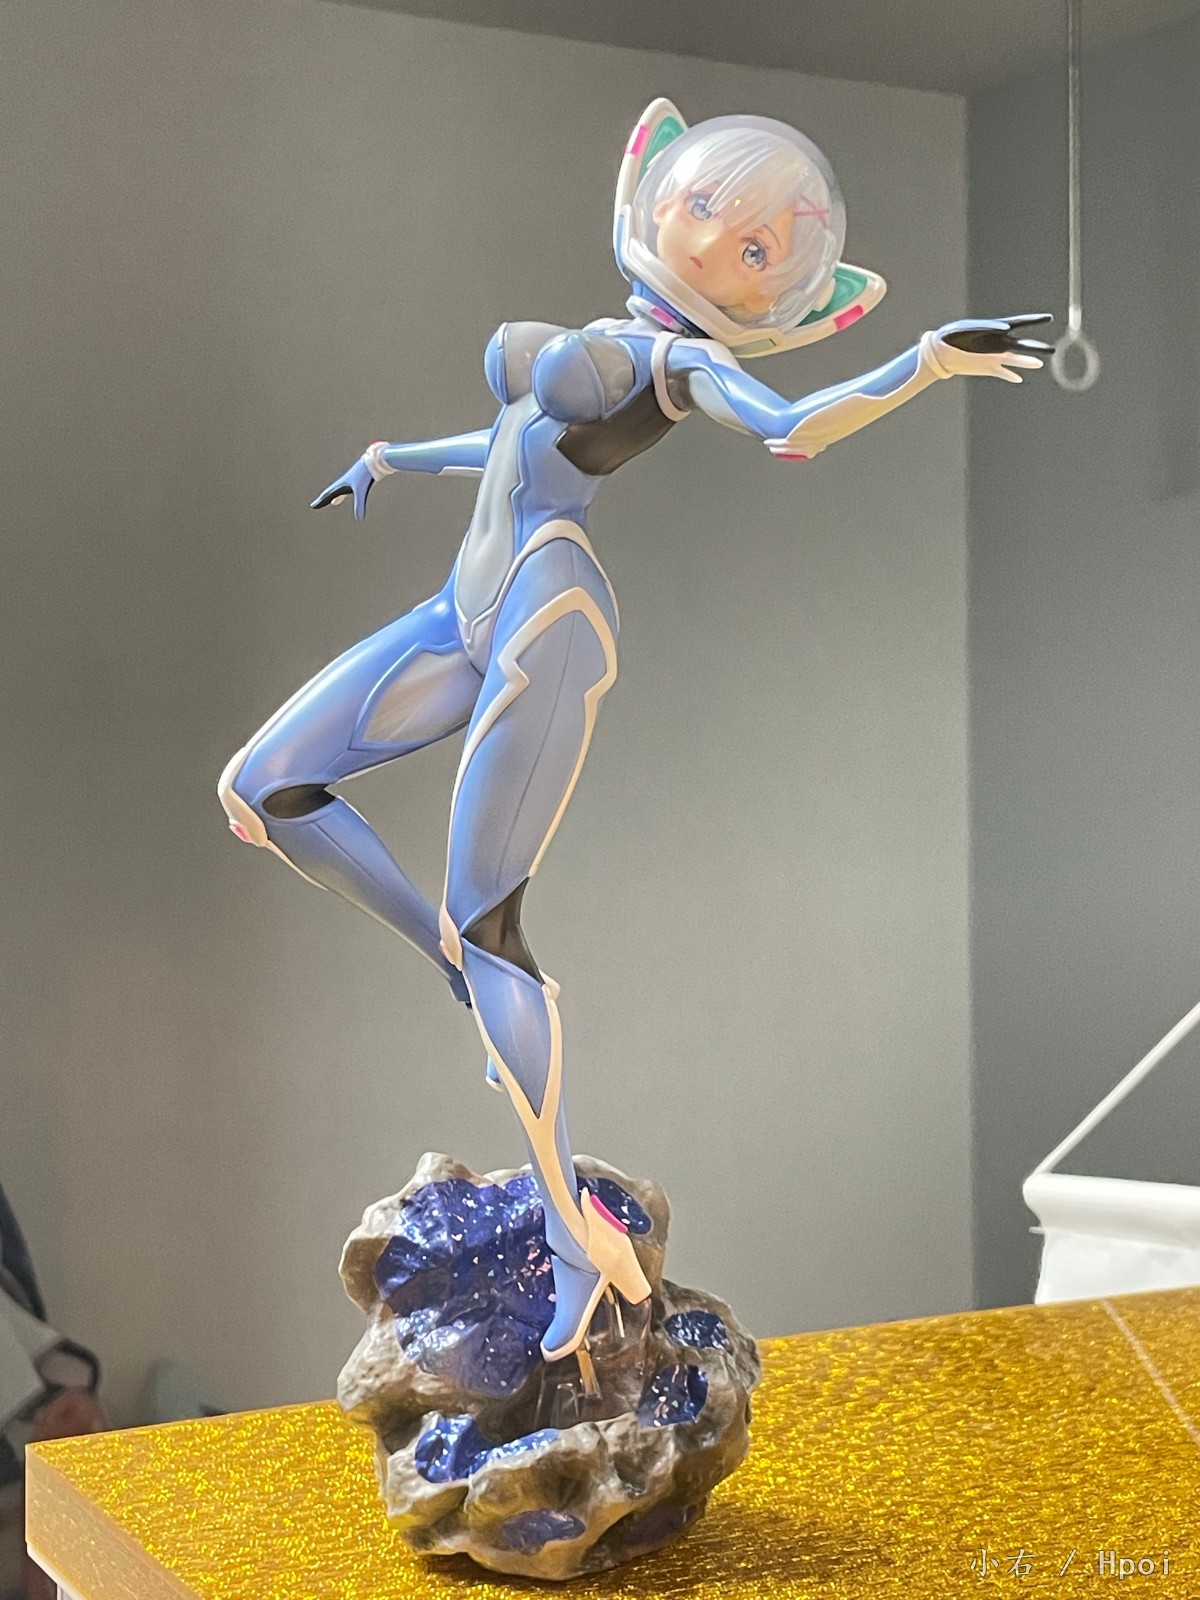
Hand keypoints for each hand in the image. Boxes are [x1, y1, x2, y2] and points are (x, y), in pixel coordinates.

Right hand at [311, 452, 377, 519]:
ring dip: (334, 496)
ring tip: (333, 502)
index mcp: (341, 484)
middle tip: (315, 505)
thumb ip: (359, 505)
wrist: (373, 460)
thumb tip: (359, 518)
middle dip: (323, 500)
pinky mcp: (356, 478)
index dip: (321, 501)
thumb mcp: (361, 490)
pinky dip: (345, 493)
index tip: (313, 506)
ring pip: (339, 490)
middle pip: (330, 492)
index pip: (328, 495)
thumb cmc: (365, 474)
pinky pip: (347, 488)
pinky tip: (348, 493)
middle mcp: (343, 481)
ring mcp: (349, 480)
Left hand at [929, 313, 1053, 382]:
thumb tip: (1005, 328)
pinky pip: (1001, 372)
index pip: (1019, 322)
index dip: (1034, 320)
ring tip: (1039, 363)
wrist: (939, 352)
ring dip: (1026, 363)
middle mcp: (998, 342)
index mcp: (995, 328)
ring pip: (1014, 360)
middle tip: (1052, 349)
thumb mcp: (965, 328)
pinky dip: (1009, 376)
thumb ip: (985, 327)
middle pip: (1021, 345)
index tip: (1048, 319)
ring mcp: (993, 356)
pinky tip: (1018, 379)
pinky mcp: (986, 368)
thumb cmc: (951, 335)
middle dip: (1036, 347)